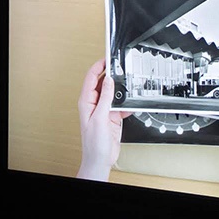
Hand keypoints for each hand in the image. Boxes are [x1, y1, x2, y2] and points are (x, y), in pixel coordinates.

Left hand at [76, 58, 130, 180]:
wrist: (100, 159)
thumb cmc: (93, 144)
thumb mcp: (100, 118)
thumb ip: (105, 99)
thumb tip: (109, 81)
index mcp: (86, 102)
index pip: (91, 78)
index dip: (99, 66)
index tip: (107, 58)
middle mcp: (94, 104)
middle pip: (103, 83)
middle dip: (112, 75)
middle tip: (121, 68)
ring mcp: (104, 110)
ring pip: (114, 93)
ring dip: (121, 90)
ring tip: (128, 84)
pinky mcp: (113, 117)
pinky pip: (121, 106)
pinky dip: (127, 104)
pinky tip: (132, 104)